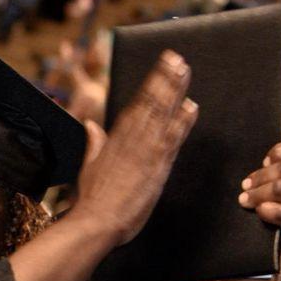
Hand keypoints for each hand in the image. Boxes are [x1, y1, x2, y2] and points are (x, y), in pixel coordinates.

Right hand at [72, 51, 197, 246]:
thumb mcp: (90, 166)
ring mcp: (144, 153)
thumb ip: (94, 144)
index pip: (138, 105)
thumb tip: (92, 126)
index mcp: (116, 139)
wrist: (96, 222)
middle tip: (176, 58)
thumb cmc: (93, 199)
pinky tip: (190, 107)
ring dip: (173, 92)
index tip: (162, 66)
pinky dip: (180, 123)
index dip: (152, 83)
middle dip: (164, 79)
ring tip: (183, 71)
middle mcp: (131, 142)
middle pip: (151, 104)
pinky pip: (170, 140)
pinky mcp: (155, 167)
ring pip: (160, 116)